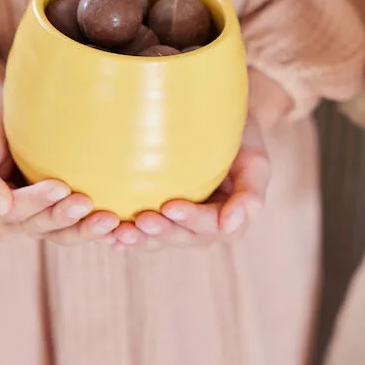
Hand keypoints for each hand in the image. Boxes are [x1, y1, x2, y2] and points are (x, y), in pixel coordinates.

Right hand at [0, 87, 120, 243]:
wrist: (5, 119)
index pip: (12, 210)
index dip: (36, 202)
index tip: (60, 187)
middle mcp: (9, 224)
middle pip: (39, 226)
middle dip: (63, 217)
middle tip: (88, 203)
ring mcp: (37, 223)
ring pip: (62, 234)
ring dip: (85, 229)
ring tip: (110, 220)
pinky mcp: (61, 218)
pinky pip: (79, 228)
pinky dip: (99, 233)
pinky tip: (121, 230)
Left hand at [123, 114, 269, 249]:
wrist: (219, 123)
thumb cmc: (240, 138)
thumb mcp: (256, 161)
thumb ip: (250, 196)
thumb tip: (230, 227)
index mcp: (230, 219)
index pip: (211, 225)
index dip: (191, 219)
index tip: (170, 206)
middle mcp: (204, 228)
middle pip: (182, 238)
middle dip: (162, 231)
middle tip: (141, 219)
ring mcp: (179, 226)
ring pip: (158, 240)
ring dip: (139, 240)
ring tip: (118, 231)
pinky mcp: (158, 218)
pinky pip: (141, 233)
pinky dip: (125, 239)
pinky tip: (109, 238)